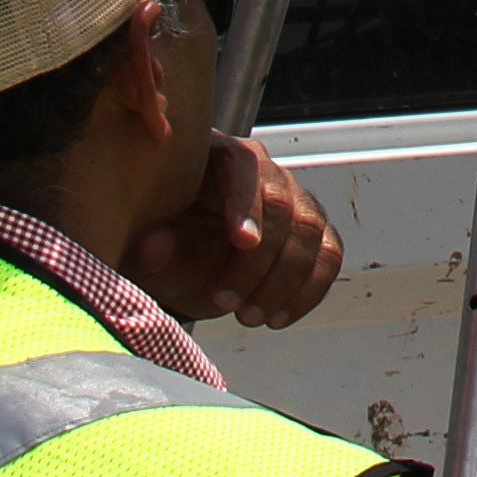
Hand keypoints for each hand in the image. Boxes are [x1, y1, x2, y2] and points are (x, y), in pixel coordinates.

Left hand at [121, 138, 343, 330]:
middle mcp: (264, 172)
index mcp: (220, 158)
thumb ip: (151, 243)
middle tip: (226, 301)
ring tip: (248, 316)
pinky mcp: (312, 232)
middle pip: (284, 206)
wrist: (183, 258)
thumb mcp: (148, 244)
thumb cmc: (166, 240)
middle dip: (258, 262)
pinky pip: (328, 256)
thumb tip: (152, 248)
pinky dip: (307, 292)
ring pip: (311, 232)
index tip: (243, 242)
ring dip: (283, 282)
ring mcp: (295, 200)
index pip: (244, 167)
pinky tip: (276, 318)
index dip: (246, 204)